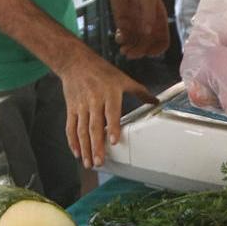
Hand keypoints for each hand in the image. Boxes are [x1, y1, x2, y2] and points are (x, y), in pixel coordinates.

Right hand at [59, 49, 154, 167]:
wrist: (76, 62)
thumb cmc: (102, 71)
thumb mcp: (123, 78)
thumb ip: (139, 92)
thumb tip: (156, 102)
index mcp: (109, 93)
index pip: (111, 113)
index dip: (112, 127)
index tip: (113, 142)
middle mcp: (94, 100)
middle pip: (94, 126)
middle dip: (96, 146)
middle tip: (100, 162)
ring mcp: (81, 105)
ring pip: (82, 130)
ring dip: (85, 148)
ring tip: (88, 163)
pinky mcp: (71, 108)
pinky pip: (71, 127)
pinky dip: (72, 141)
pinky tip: (76, 152)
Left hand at [108, 0, 169, 57]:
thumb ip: (148, 14)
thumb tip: (148, 32)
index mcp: (158, 20)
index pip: (162, 40)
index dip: (158, 49)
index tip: (150, 53)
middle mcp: (147, 26)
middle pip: (146, 45)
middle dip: (139, 51)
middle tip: (130, 53)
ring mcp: (135, 25)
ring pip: (134, 43)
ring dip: (130, 49)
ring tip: (123, 50)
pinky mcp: (123, 23)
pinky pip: (124, 36)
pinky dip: (121, 40)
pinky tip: (119, 37)